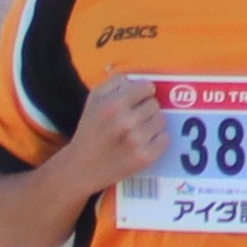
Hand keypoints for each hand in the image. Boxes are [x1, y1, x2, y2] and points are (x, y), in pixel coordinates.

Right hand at [60, 74, 171, 192]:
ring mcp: (137, 141)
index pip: (147, 87)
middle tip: (133, 118)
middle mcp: (126, 122)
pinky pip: (165, 139)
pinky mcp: (145, 158)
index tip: (137, 99)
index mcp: (113, 105)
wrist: (81, 167)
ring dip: (152, 124)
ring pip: (161, 121)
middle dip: (146, 109)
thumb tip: (138, 80)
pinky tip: (143, 143)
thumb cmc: (90, 129)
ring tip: (136, 130)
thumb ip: (116, 82)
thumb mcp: (94, 99)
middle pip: (155, 104)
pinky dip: (157, 140)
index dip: (143, 93)